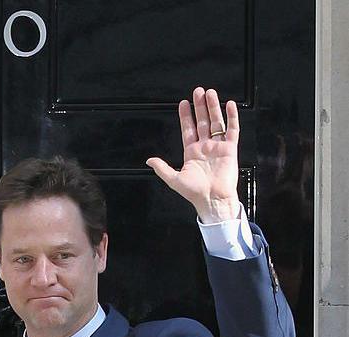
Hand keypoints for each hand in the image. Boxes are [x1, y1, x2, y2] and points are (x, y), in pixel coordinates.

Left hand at [146, 87, 239, 222]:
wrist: (212, 200)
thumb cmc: (194, 193)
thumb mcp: (173, 179)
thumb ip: (162, 168)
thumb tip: (149, 160)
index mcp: (191, 152)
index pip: (188, 129)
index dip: (186, 116)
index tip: (183, 103)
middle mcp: (205, 147)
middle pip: (202, 122)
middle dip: (200, 107)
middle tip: (198, 91)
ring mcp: (218, 147)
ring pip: (216, 122)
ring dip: (213, 108)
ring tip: (210, 93)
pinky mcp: (230, 150)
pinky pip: (232, 130)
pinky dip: (231, 118)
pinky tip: (229, 105)